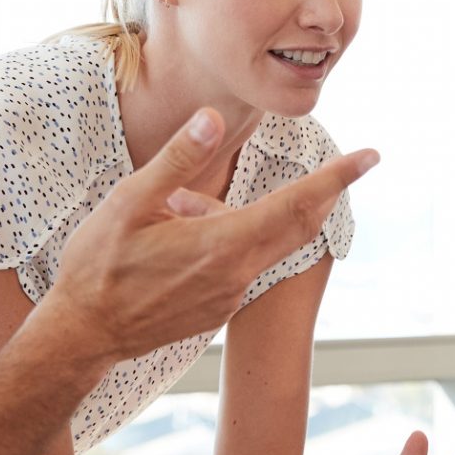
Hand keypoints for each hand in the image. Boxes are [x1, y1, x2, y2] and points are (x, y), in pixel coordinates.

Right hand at [48, 107, 375, 361]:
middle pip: (298, 226)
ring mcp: (230, 297)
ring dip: (242, 217)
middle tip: (344, 167)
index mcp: (223, 244)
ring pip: (259, 243)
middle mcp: (237, 274)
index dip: (337, 178)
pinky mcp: (218, 311)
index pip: (296, 204)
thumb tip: (213, 119)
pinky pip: (238, 266)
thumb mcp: (130, 201)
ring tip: (174, 208)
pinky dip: (224, 241)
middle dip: (322, 194)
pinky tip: (175, 237)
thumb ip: (178, 160)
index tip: (370, 158)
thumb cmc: (98, 266)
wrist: (83, 334)